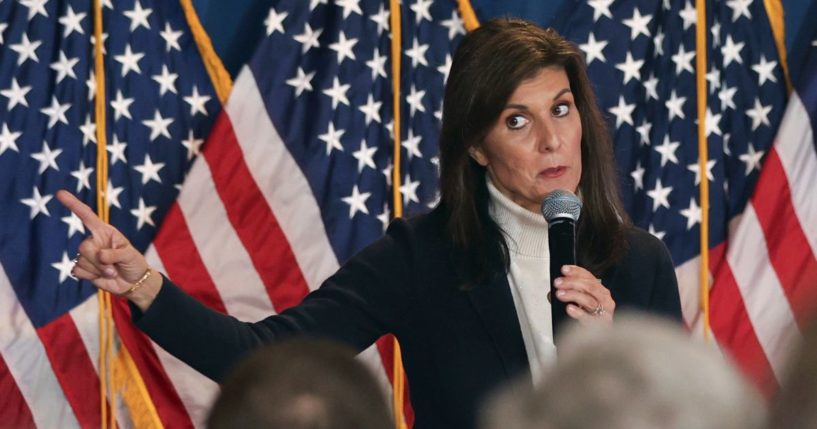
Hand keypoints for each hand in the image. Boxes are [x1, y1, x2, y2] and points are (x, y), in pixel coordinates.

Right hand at [56, 190, 159, 307]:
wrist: (133, 282)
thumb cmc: (133, 263)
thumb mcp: (130, 255)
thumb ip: (115, 254)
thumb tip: (100, 256)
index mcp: (105, 231)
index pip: (87, 216)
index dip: (74, 205)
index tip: (60, 193)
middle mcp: (94, 240)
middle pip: (84, 247)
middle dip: (98, 261)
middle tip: (113, 269)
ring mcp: (87, 255)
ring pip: (81, 261)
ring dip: (98, 270)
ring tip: (111, 272)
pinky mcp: (83, 268)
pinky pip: (77, 271)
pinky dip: (91, 276)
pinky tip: (101, 276)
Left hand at [554, 265, 614, 323]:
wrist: (597, 337)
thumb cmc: (589, 318)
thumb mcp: (579, 302)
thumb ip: (568, 294)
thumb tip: (551, 292)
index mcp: (599, 290)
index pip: (589, 277)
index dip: (576, 271)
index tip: (564, 269)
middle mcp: (604, 299)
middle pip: (590, 286)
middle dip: (572, 282)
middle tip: (558, 283)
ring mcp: (604, 312)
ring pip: (589, 300)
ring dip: (573, 295)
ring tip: (560, 294)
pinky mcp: (601, 325)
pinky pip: (589, 318)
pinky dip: (578, 312)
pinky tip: (570, 308)